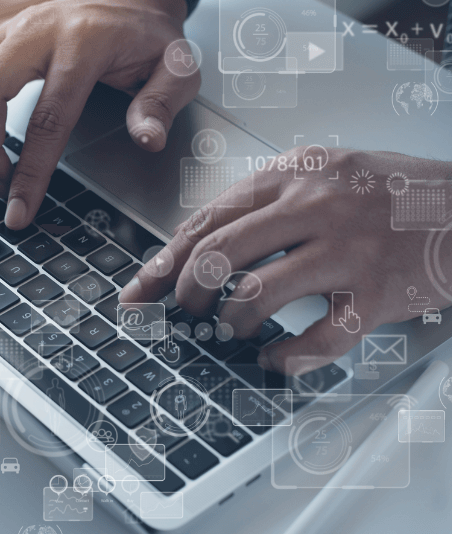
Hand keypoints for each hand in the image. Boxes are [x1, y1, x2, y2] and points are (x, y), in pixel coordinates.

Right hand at [0, 0, 195, 228]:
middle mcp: (38, 31)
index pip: (48, 117)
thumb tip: (147, 140)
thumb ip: (163, 103)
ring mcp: (10, 29)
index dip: (30, 171)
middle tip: (0, 185)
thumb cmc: (148, 37)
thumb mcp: (178, 67)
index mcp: (84, 43)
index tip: (20, 210)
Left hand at [119, 148, 451, 374]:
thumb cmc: (392, 196)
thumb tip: (197, 249)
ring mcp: (348, 250)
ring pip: (254, 295)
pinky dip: (285, 358)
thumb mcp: (324, 176)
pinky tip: (275, 359)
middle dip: (188, 294)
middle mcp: (316, 206)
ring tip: (233, 331)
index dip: (165, 261)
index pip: (207, 219)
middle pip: (218, 255)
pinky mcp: (377, 294)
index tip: (141, 289)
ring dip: (231, 323)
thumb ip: (267, 204)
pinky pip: (316, 338)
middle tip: (188, 314)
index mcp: (295, 174)